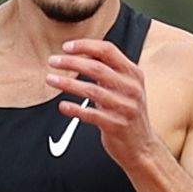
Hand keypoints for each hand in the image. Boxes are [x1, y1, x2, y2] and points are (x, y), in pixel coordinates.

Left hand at [45, 39, 163, 168]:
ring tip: (50, 79)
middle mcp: (131, 88)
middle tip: (52, 61)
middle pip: (97, 68)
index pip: (108, 50)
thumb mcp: (125, 87)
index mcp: (133, 74)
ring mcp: (125, 108)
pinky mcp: (116, 126)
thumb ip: (109, 71)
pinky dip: (74, 109)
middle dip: (71, 62)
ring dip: (67, 83)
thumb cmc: (127, 112)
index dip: (85, 46)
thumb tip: (82, 53)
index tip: (66, 47)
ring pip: (91, 90)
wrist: (142, 146)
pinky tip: (62, 106)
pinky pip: (91, 115)